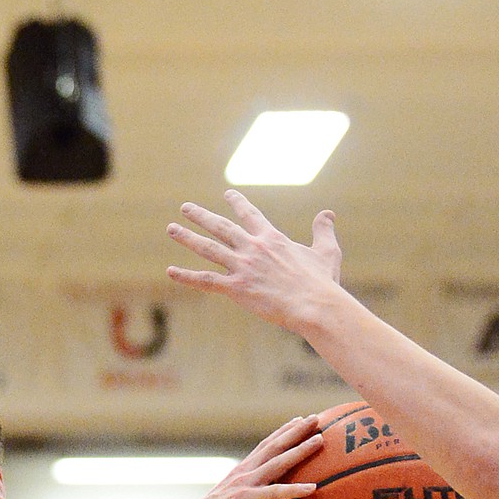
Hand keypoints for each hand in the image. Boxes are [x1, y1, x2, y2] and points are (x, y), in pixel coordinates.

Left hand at [167, 191, 342, 330]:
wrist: (313, 304)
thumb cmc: (322, 281)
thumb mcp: (326, 251)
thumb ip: (323, 230)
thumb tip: (327, 213)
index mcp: (272, 238)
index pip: (250, 215)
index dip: (237, 203)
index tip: (227, 194)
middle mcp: (253, 248)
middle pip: (221, 227)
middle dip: (201, 216)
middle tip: (185, 207)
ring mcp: (243, 267)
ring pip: (208, 248)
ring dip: (188, 237)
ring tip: (171, 228)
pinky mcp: (236, 288)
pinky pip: (206, 281)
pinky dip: (187, 276)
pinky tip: (170, 271)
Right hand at [182, 416, 322, 498]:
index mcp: (242, 471)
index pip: (266, 446)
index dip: (283, 432)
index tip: (300, 420)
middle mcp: (245, 472)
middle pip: (275, 446)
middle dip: (297, 431)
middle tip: (316, 418)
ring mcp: (245, 484)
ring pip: (278, 462)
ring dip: (300, 450)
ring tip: (320, 440)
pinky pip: (274, 493)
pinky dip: (294, 490)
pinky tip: (313, 488)